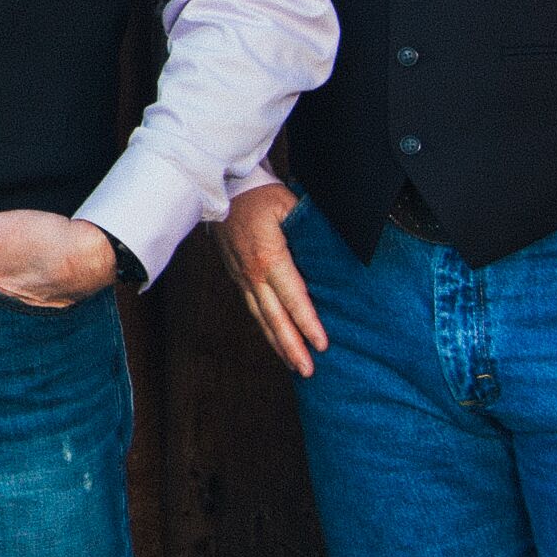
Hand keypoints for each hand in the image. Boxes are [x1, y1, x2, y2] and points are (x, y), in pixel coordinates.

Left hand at [0, 208, 118, 310]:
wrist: (95, 251)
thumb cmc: (47, 240)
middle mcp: (7, 304)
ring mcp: (31, 305)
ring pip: (9, 293)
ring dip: (10, 281)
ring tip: (17, 263)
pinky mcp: (52, 302)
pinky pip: (32, 295)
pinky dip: (31, 285)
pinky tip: (37, 270)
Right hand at [220, 182, 324, 377]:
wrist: (220, 186)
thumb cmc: (257, 191)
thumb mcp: (288, 204)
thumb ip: (309, 227)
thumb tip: (336, 247)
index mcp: (268, 258)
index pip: (293, 298)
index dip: (308, 323)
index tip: (322, 345)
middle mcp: (252, 274)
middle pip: (274, 318)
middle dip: (292, 347)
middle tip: (308, 371)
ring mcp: (242, 277)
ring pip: (261, 318)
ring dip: (278, 344)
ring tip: (295, 365)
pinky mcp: (237, 275)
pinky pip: (253, 308)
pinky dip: (266, 328)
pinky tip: (276, 339)